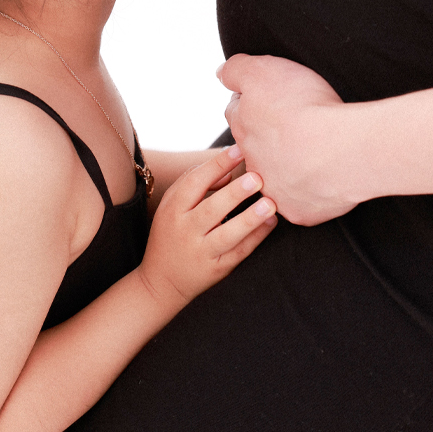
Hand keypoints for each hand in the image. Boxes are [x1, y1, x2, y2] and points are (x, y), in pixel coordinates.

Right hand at [138, 145, 277, 308]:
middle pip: (211, 210)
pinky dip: (256, 238)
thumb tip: (229, 171)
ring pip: (227, 235)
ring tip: (269, 204)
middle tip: (257, 177)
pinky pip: (239, 252)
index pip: (195, 183)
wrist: (161, 281)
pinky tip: (271, 223)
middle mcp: (186, 231)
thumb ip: (196, 184)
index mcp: (173, 209)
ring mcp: (201, 252)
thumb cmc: (171, 233)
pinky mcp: (217, 269)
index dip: (217, 165)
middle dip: (235, 193)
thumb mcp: (172, 206)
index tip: (239, 149)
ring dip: (249, 219)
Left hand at [219, 54, 360, 225]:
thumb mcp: (262, 71)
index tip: (274, 100)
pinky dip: (310, 192)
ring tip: (313, 155)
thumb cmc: (306, 107)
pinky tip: (324, 179)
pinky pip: (301, 203)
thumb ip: (236, 69)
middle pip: (256, 147)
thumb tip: (222, 74)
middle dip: (270, 138)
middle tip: (296, 127)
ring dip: (289, 167)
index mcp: (242, 129)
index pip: (237, 112)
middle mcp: (252, 164)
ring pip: (277, 178)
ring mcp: (274, 191)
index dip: (255, 102)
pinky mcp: (298, 212)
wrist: (345, 149)